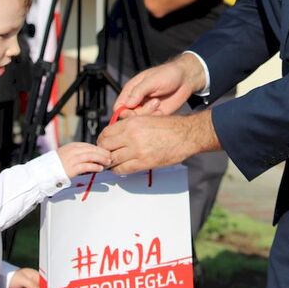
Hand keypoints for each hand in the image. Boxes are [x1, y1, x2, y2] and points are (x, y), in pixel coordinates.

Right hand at [56, 142, 111, 177]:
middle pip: (92, 149)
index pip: (89, 145)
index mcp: (72, 146)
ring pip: (91, 156)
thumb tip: (92, 157)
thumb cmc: (56, 165)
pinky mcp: (71, 168)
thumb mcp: (67, 155)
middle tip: (110, 156)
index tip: (106, 152)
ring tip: (107, 162)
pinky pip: (86, 166)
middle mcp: (72, 150)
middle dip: (103, 153)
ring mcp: (72, 159)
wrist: (44, 172)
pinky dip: (95, 167)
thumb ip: (78, 155)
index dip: (99, 149)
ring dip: (101, 159)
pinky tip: (99, 169)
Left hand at [98, 112, 215, 173]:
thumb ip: (130, 124)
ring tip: (113, 163)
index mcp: (131, 123)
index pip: (106, 133)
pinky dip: (119, 169)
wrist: (186, 135)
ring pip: (112, 159)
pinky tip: (121, 167)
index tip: (104, 144)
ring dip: (111, 162)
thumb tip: (116, 131)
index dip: (102, 140)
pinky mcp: (144, 162)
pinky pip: (123, 168)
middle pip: (105, 146)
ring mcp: (137, 149)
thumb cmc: (169, 126)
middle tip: (106, 155)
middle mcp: (131, 135)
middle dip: (104, 151)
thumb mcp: (146, 118)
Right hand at [114, 54, 204, 116]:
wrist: (186, 79)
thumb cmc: (168, 74)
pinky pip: (150, 122)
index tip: (132, 112)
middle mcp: (136, 101)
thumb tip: (127, 104)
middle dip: (138, 114)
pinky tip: (161, 109)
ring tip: (158, 102)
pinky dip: (154, 118)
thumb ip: (138, 91)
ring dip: (148, 114)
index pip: (118, 107)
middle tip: (152, 104)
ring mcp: (146, 109)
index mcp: (131, 91)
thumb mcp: (152, 80)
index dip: (122, 113)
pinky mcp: (156, 115)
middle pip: (127, 117)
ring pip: (139, 121)